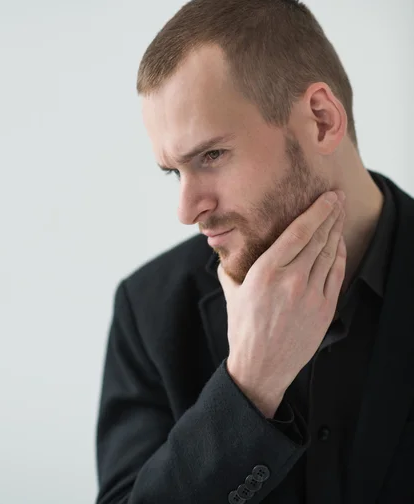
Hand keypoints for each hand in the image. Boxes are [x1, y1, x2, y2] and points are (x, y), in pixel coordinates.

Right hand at [218, 191, 346, 416]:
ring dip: (336, 232)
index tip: (326, 197)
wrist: (260, 367)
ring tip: (339, 216)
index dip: (316, 211)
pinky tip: (339, 244)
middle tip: (337, 198)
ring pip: (329, 254)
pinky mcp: (324, 310)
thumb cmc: (243, 329)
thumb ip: (230, 267)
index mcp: (265, 272)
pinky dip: (339, 256)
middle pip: (318, 239)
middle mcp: (291, 280)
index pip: (298, 232)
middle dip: (330, 215)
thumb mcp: (232, 293)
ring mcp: (311, 295)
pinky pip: (336, 275)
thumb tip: (223, 249)